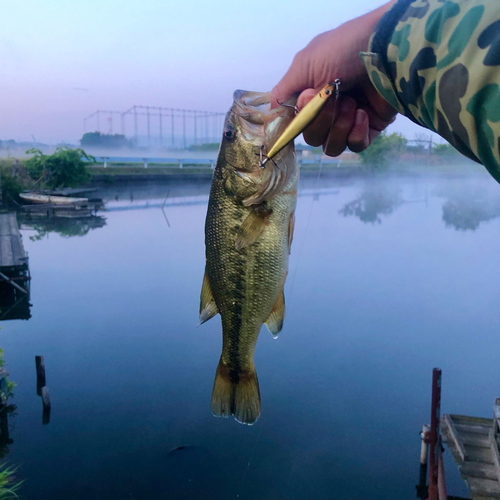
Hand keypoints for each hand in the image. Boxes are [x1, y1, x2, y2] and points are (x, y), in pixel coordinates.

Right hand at [270, 0, 397, 155]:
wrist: (387, 50)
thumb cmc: (344, 51)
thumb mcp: (305, 64)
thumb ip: (284, 91)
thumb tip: (271, 111)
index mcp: (311, 94)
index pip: (295, 122)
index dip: (296, 121)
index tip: (303, 107)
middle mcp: (328, 109)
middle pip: (311, 137)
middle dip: (319, 120)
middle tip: (332, 98)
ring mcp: (349, 120)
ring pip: (330, 147)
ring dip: (338, 127)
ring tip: (351, 103)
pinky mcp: (369, 128)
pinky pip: (354, 146)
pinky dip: (356, 132)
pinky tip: (362, 113)